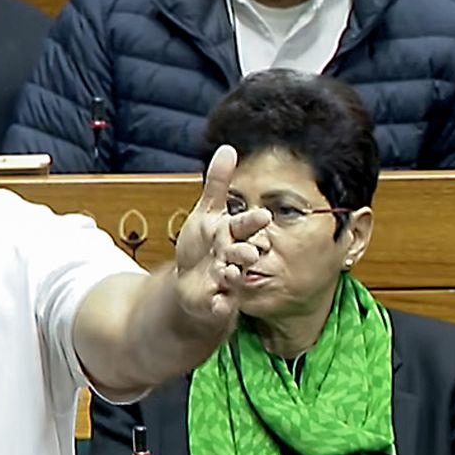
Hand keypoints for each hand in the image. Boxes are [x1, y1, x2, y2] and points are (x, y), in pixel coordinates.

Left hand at [173, 145, 270, 327]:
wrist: (192, 283)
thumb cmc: (202, 246)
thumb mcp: (207, 213)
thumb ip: (218, 184)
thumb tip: (228, 148)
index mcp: (231, 235)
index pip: (244, 226)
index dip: (251, 222)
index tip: (262, 216)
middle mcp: (232, 258)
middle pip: (241, 253)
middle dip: (244, 251)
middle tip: (248, 250)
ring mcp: (224, 282)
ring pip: (232, 277)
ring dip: (232, 275)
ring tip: (227, 272)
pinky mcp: (215, 302)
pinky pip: (220, 305)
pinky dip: (219, 304)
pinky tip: (218, 302)